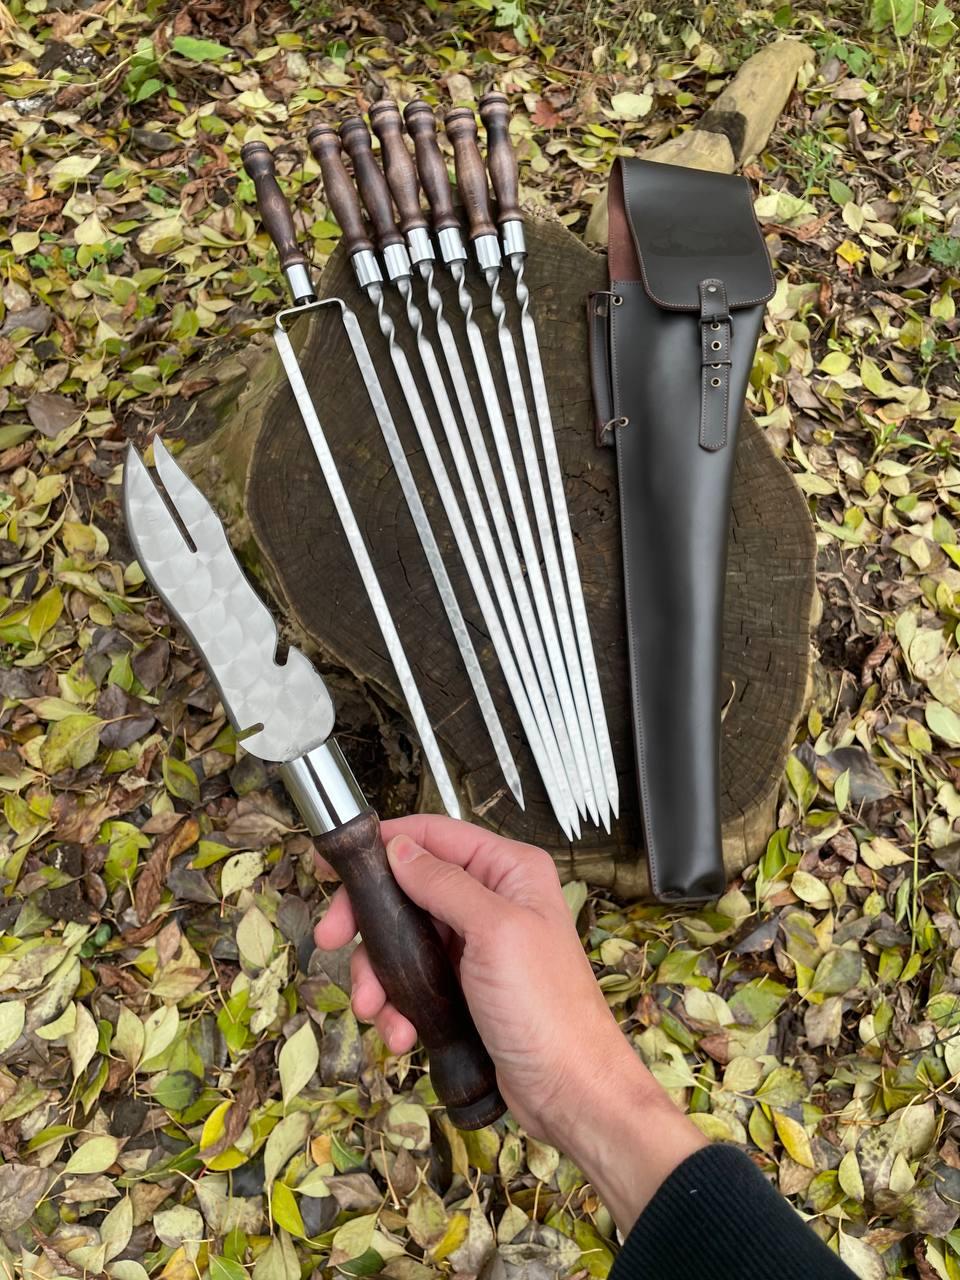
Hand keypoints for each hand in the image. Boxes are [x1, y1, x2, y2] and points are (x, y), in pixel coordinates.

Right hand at [314, 814, 705, 1228]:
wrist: (569, 1091)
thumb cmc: (546, 1008)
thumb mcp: (494, 932)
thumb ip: (444, 884)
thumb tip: (399, 847)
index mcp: (510, 871)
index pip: (435, 836)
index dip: (383, 843)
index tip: (333, 862)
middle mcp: (493, 900)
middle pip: (409, 890)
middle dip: (368, 921)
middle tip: (331, 940)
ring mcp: (477, 946)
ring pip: (404, 941)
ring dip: (379, 975)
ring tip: (373, 1008)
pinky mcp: (465, 987)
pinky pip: (415, 982)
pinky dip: (399, 1005)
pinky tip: (400, 1033)